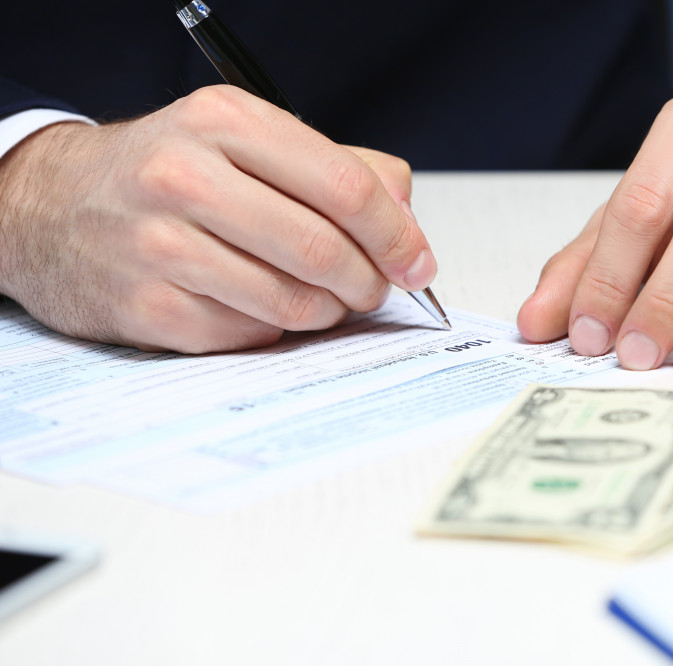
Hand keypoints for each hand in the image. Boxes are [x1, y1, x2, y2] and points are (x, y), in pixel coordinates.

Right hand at [0, 85, 434, 352]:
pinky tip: (261, 308)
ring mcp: (159, 246)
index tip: (418, 263)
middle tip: (375, 289)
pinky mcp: (146, 307)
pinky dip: (273, 331)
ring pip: (293, 303)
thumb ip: (340, 168)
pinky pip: (249, 336)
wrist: (55, 207)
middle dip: (369, 282)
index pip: (346, 186)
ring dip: (327, 311)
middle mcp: (186, 177)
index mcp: (225, 123)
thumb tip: (407, 217)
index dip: (398, 235)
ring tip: (323, 299)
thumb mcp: (247, 141)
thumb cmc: (169, 176)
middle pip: (324, 250)